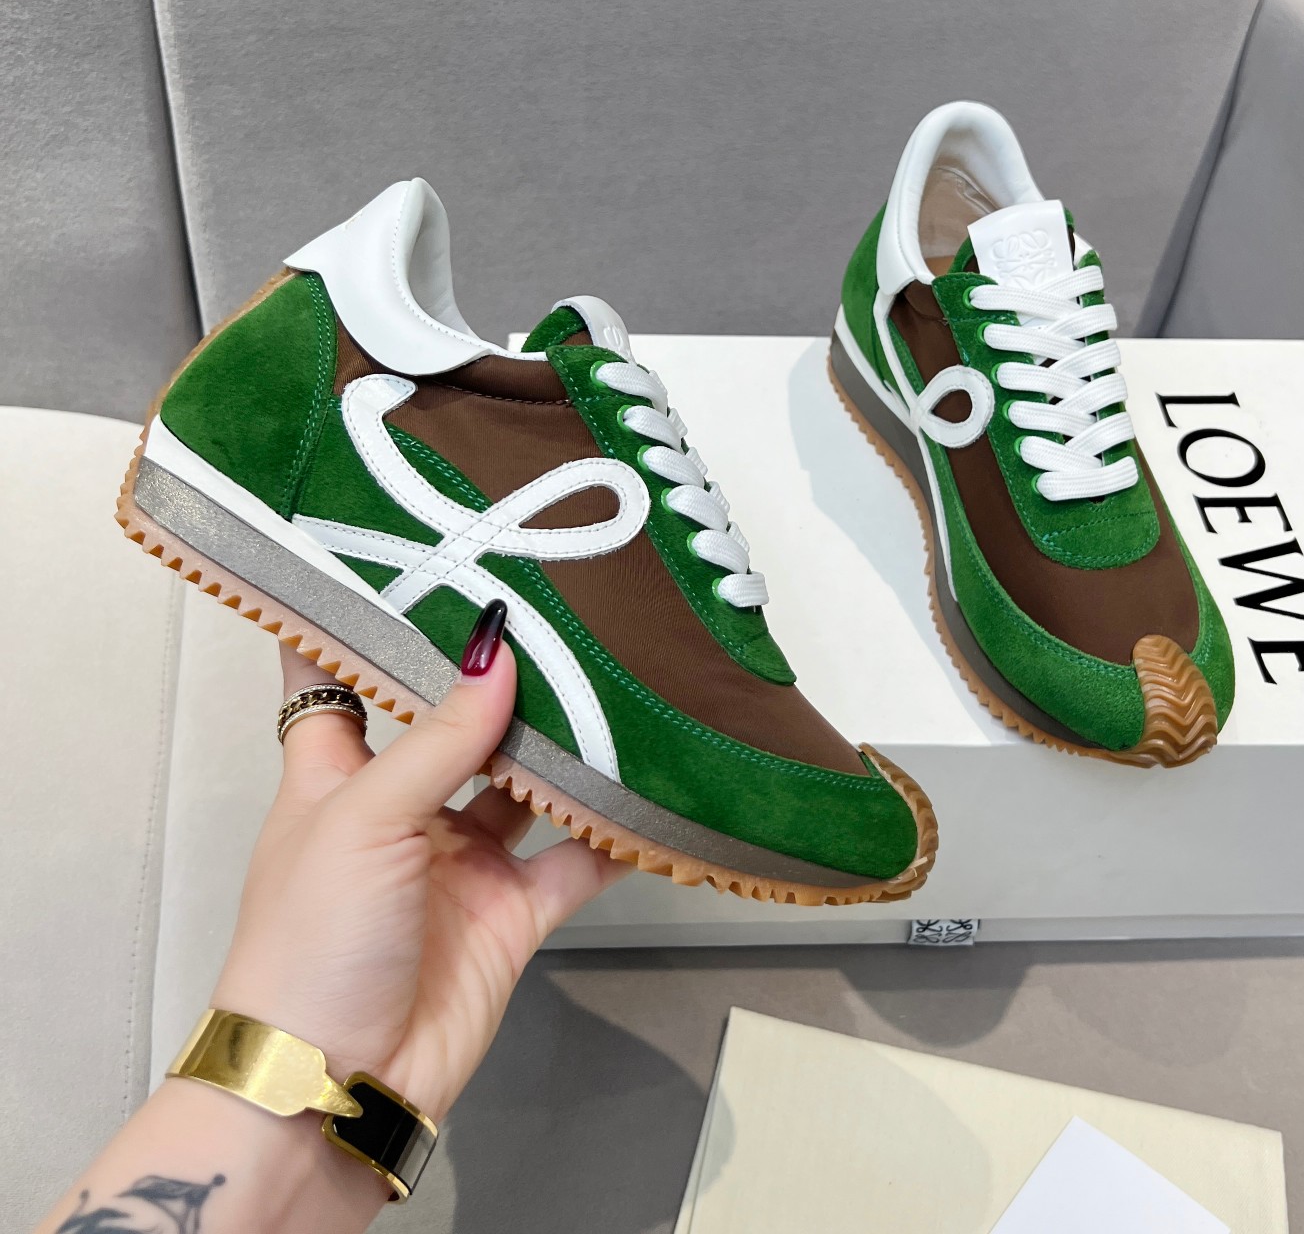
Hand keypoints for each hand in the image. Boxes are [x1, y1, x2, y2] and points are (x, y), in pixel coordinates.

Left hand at [212, 600, 624, 1121]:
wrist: (335, 1086)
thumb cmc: (307, 945)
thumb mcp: (363, 819)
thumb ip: (437, 738)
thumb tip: (495, 654)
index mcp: (334, 776)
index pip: (337, 680)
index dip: (359, 625)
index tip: (399, 564)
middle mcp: (399, 809)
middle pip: (452, 726)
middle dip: (494, 680)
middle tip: (550, 615)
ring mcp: (458, 861)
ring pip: (522, 785)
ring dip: (562, 749)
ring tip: (612, 685)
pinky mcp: (510, 913)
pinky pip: (573, 861)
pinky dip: (612, 835)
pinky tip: (649, 796)